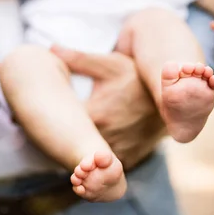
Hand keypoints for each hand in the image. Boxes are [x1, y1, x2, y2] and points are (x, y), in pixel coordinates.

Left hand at [51, 46, 166, 170]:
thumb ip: (77, 58)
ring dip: (81, 151)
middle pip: (73, 144)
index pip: (61, 125)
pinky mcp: (129, 159)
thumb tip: (51, 47)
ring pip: (89, 159)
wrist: (173, 97)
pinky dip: (99, 160)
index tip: (40, 117)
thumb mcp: (109, 65)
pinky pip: (106, 166)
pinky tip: (93, 150)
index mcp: (94, 114)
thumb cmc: (135, 78)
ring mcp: (118, 152)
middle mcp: (105, 137)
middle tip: (51, 128)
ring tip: (72, 138)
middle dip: (64, 137)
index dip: (49, 122)